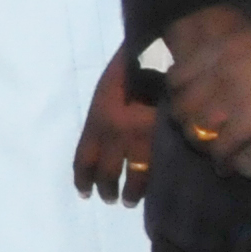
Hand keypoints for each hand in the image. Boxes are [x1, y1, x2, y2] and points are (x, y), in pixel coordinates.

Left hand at [72, 48, 162, 204]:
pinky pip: (160, 167)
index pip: (84, 158)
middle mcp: (116, 132)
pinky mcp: (167, 137)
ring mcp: (144, 136)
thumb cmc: (134, 64)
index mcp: (98, 118)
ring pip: (135, 176)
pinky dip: (157, 181)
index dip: (83, 178)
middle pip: (107, 173)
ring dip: (132, 193)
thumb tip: (107, 139)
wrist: (163, 50)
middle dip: (107, 189)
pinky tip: (159, 188)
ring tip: (131, 201)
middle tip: (111, 200)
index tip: (85, 192)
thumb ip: (108, 113)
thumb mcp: (111, 86)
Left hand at [165, 5, 250, 180]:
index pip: (176, 79)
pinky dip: (223, 160)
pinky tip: (226, 166)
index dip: (179, 95)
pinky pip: (224, 148)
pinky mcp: (249, 123)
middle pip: (181, 108)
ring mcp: (229, 100)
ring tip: (210, 152)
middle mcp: (214, 76)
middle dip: (187, 124)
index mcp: (215, 51)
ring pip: (197, 131)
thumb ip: (247, 39)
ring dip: (202, 144)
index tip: (188, 103)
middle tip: (197, 133)